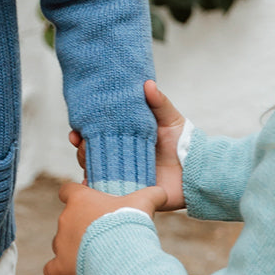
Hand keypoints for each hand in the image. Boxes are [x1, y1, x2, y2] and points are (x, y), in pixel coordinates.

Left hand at [43, 180, 163, 274]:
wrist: (120, 254)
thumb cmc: (129, 224)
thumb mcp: (144, 203)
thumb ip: (152, 194)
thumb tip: (162, 191)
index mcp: (80, 199)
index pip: (67, 191)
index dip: (74, 196)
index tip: (84, 203)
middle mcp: (65, 218)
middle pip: (67, 221)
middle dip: (80, 228)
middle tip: (100, 237)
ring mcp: (61, 242)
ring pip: (60, 244)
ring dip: (72, 250)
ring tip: (93, 257)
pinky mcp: (60, 264)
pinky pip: (52, 269)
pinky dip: (59, 272)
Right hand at [66, 78, 186, 212]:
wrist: (199, 172)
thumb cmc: (185, 143)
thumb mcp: (171, 119)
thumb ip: (159, 102)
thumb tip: (147, 83)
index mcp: (126, 137)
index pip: (97, 133)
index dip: (83, 132)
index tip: (76, 131)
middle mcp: (121, 155)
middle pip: (90, 152)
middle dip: (82, 149)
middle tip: (83, 145)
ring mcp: (123, 174)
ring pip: (95, 170)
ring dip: (86, 165)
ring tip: (88, 160)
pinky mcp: (128, 192)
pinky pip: (106, 191)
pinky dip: (94, 187)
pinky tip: (89, 182)